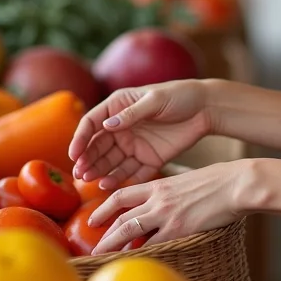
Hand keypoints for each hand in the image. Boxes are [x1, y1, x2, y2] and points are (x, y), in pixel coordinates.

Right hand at [68, 80, 212, 191]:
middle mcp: (122, 127)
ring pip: (110, 161)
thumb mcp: (156, 100)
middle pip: (98, 146)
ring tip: (89, 181)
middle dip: (87, 159)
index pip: (92, 123)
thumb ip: (132, 113)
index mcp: (118, 107)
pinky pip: (131, 172)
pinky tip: (108, 184)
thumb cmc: (180, 95)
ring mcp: (134, 144)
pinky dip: (119, 178)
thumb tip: (107, 125)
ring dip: (98, 170)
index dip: (80, 138)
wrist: (207, 108)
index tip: (74, 154)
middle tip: (79, 173)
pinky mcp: (148, 158)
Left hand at [88, 160, 250, 254]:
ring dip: (112, 243)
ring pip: (128, 229)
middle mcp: (157, 199)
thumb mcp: (187, 181)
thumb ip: (172, 192)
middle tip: (94, 245)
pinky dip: (141, 252)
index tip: (94, 218)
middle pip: (121, 216)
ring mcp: (166, 214)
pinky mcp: (179, 228)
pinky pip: (153, 244)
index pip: (122, 196)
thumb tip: (168, 204)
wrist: (236, 184)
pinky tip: (134, 259)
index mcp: (159, 185)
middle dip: (103, 232)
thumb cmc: (219, 181)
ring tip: (100, 254)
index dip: (105, 207)